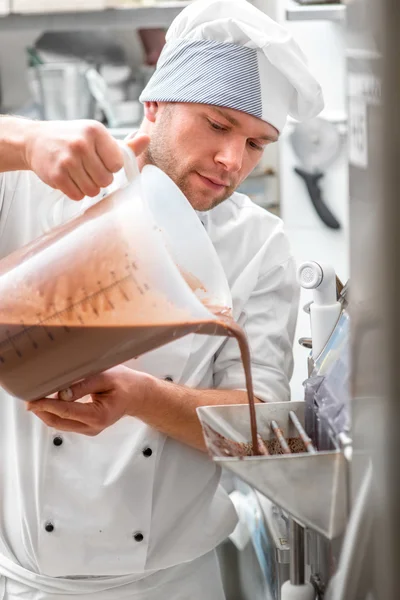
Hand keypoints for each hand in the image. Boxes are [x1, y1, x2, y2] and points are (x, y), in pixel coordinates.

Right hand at [24, 120, 148, 200]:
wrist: (35, 140)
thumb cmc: (73, 138)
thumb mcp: (97, 136)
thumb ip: (124, 144)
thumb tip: (147, 139)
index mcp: (95, 131)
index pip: (118, 164)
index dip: (111, 167)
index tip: (100, 160)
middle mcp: (81, 143)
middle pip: (107, 180)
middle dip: (100, 179)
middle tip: (88, 169)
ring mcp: (67, 160)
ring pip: (93, 191)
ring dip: (88, 187)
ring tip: (79, 174)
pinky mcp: (56, 175)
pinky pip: (78, 196)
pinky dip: (76, 192)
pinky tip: (69, 179)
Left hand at [26, 366, 152, 435]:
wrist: (138, 395)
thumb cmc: (125, 384)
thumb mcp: (105, 377)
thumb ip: (83, 385)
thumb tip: (60, 393)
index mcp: (98, 415)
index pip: (66, 411)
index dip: (46, 405)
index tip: (32, 399)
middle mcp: (93, 427)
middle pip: (58, 422)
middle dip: (41, 411)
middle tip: (28, 399)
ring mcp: (89, 429)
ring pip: (60, 424)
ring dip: (46, 413)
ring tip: (35, 398)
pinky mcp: (87, 427)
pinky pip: (66, 422)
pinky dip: (55, 413)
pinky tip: (48, 402)